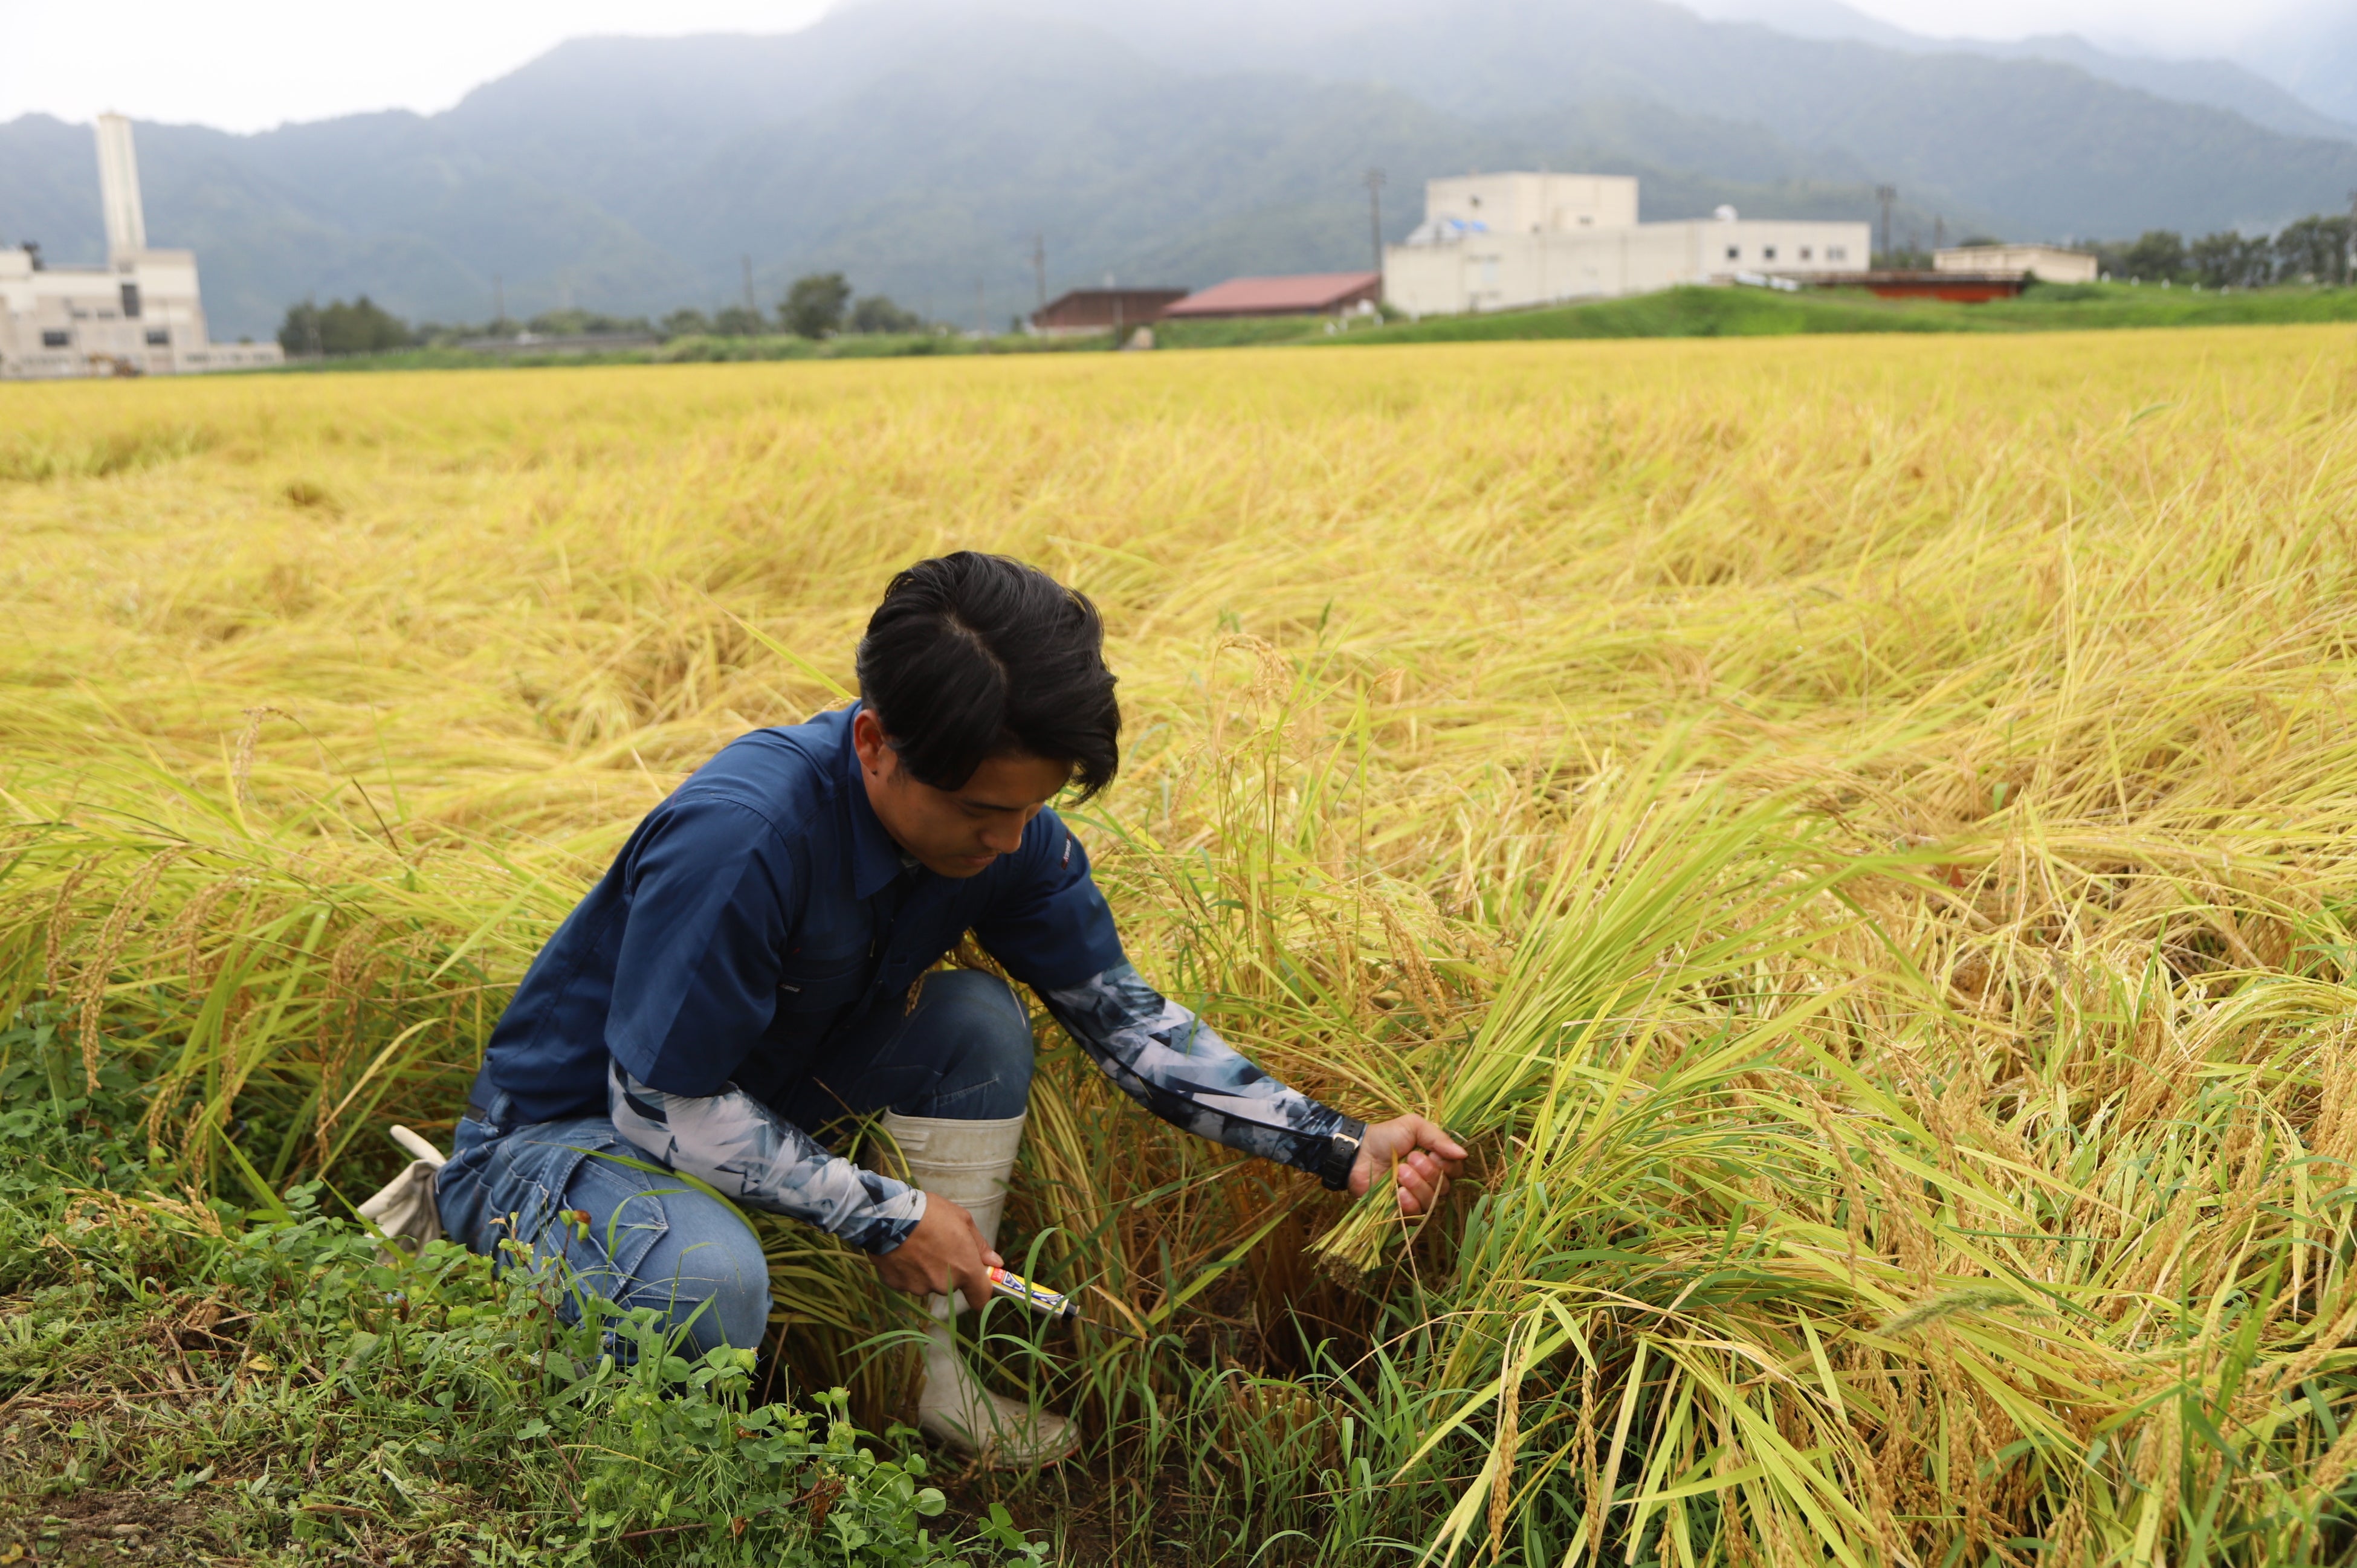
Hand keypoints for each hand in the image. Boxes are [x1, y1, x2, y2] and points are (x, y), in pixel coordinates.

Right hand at [871, 1193, 1000, 1307]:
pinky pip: (907, 1280)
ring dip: (926, 1269)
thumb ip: (980, 1246)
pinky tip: (902, 1250)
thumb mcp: (963, 1220)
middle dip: (948, 1270)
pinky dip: (906, 1269)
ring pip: (928, 1282)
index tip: (978, 1282)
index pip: (981, 1298)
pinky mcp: (898, 1285)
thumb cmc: (930, 1213)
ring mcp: (919, 1287)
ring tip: (917, 1244)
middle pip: (951, 1285)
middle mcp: (944, 1284)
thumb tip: (995, 1263)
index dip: (980, 1291)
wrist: (889, 1215)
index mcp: (965, 1269)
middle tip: (938, 1245)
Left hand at [1350, 1115, 1466, 1216]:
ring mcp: (1415, 1197)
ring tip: (1400, 1171)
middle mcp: (1429, 1181)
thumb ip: (1438, 1138)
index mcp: (1435, 1161)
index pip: (1455, 1171)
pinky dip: (1409, 1203)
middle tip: (1410, 1158)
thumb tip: (1462, 1154)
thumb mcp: (1413, 1126)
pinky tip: (1398, 1191)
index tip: (1431, 1152)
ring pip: (1431, 1201)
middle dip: (1429, 1172)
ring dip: (1417, 1185)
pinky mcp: (1401, 1211)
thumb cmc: (1386, 1137)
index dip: (1447, 1165)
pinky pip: (1415, 1215)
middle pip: (1445, 1187)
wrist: (1358, 1152)